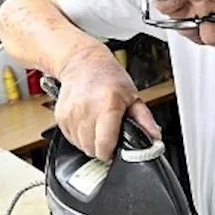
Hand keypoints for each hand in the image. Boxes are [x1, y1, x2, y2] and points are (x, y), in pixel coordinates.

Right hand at [54, 46, 160, 160]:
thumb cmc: (109, 77)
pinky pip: (71, 139)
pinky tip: (87, 122)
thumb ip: (145, 120)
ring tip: (98, 125)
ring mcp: (71, 113)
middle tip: (109, 133)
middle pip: (92, 149)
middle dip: (102, 146)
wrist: (84, 62)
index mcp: (108, 104)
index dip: (111, 152)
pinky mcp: (60, 116)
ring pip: (81, 146)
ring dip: (90, 142)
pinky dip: (80, 136)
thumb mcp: (132, 96)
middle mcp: (86, 108)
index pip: (104, 145)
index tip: (115, 148)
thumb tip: (154, 138)